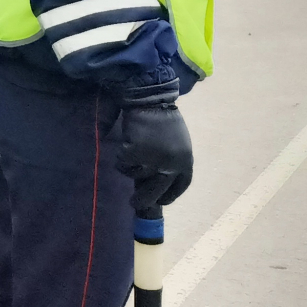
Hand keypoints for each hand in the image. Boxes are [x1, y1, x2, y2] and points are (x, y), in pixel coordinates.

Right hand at [114, 95, 192, 213]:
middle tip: (134, 203)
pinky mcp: (135, 154)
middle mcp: (171, 165)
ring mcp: (153, 160)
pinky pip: (123, 164)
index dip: (169, 196)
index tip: (160, 201)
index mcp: (185, 162)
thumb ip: (173, 161)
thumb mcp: (178, 144)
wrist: (151, 103)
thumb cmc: (164, 121)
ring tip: (129, 154)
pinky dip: (120, 158)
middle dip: (143, 200)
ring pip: (135, 175)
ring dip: (129, 167)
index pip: (180, 186)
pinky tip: (124, 145)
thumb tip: (161, 178)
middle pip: (155, 191)